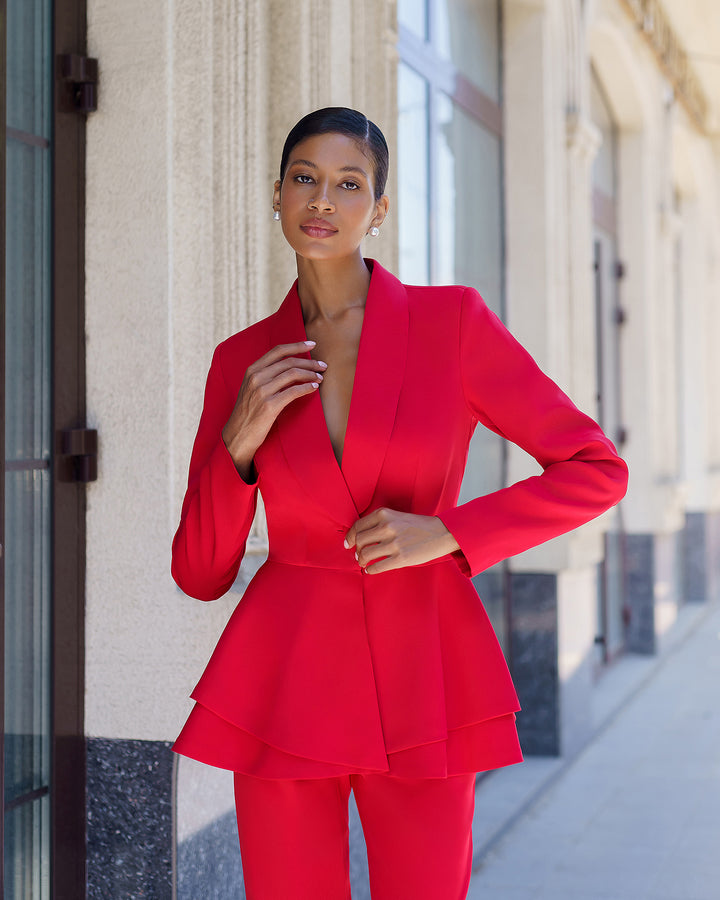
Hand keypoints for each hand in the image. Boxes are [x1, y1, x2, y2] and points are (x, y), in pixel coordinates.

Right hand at [222, 341, 325, 479]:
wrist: (237, 435)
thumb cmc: (248, 412)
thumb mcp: (251, 389)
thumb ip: (265, 376)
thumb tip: (288, 367)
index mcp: (252, 370)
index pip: (278, 350)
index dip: (297, 345)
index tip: (312, 344)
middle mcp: (256, 378)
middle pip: (289, 362)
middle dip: (309, 362)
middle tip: (322, 365)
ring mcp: (261, 391)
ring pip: (293, 374)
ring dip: (311, 375)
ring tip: (320, 378)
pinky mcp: (269, 406)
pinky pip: (293, 391)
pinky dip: (306, 388)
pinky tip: (314, 388)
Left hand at [344, 508, 459, 574]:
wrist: (441, 533)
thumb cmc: (418, 526)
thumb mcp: (397, 517)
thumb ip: (380, 523)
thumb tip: (360, 538)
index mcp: (384, 514)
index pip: (358, 526)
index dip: (350, 536)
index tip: (348, 543)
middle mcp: (387, 527)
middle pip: (360, 541)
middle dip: (356, 550)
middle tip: (358, 555)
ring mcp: (394, 543)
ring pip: (366, 554)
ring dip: (362, 561)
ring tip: (364, 563)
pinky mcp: (400, 558)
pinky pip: (377, 566)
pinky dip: (370, 570)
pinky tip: (370, 570)